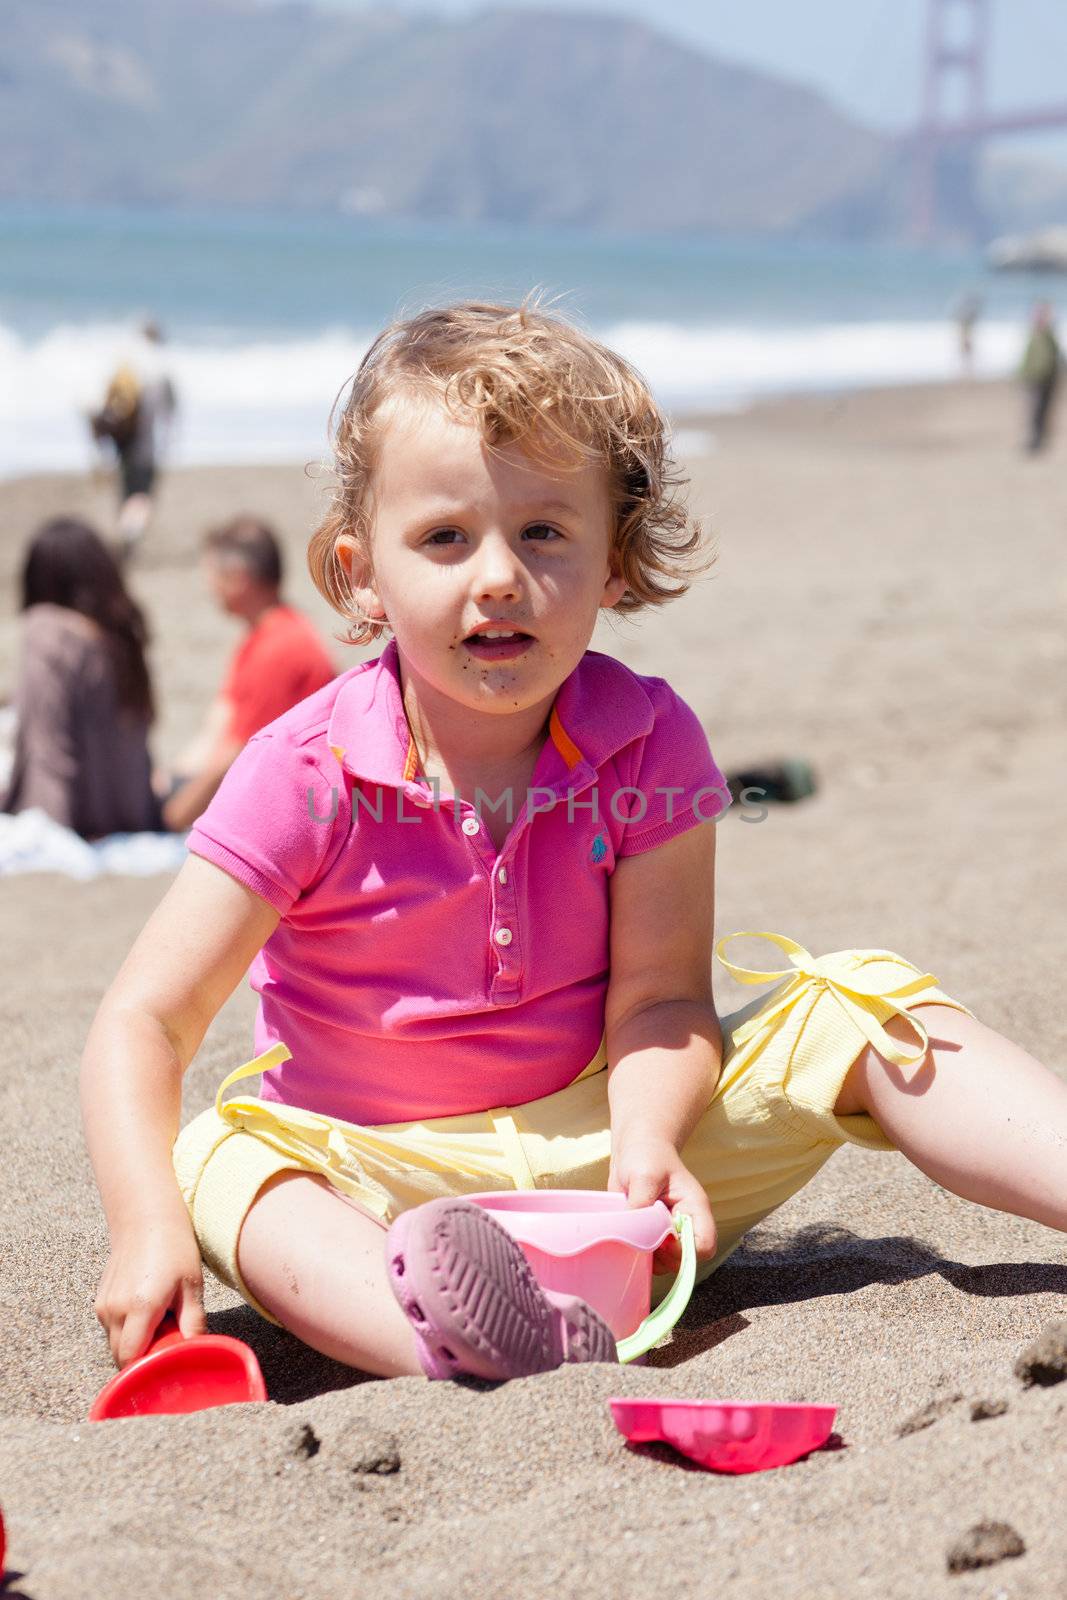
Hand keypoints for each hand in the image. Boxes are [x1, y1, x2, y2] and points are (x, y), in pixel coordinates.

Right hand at [94, 1209, 206, 1368]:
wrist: (146, 1218)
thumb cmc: (174, 1248)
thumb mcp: (191, 1285)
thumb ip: (193, 1322)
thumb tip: (198, 1351)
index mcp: (139, 1307)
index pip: (131, 1358)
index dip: (146, 1370)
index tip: (166, 1368)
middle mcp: (114, 1309)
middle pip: (120, 1356)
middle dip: (143, 1359)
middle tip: (169, 1342)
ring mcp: (103, 1305)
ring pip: (115, 1343)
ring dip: (135, 1343)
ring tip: (161, 1321)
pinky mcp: (100, 1300)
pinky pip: (111, 1328)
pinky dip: (128, 1330)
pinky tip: (148, 1311)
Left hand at [608, 1135, 716, 1272]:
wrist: (635, 1148)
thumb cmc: (646, 1155)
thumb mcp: (644, 1175)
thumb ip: (642, 1204)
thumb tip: (635, 1233)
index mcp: (694, 1208)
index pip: (703, 1246)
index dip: (682, 1251)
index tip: (661, 1239)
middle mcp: (686, 1223)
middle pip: (686, 1260)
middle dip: (664, 1257)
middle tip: (643, 1238)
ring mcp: (670, 1231)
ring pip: (668, 1263)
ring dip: (651, 1258)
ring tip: (634, 1236)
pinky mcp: (654, 1234)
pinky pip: (652, 1258)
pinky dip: (640, 1255)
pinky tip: (629, 1238)